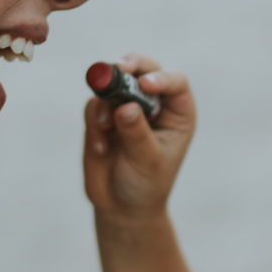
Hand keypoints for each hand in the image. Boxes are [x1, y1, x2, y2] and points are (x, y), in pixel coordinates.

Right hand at [83, 53, 194, 221]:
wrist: (121, 206)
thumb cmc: (146, 184)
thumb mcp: (148, 161)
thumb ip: (137, 133)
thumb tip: (125, 107)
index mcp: (178, 112)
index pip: (175, 82)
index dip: (161, 78)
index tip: (145, 85)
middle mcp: (154, 103)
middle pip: (143, 69)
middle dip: (128, 66)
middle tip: (116, 67)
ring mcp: (126, 106)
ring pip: (113, 85)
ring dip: (105, 102)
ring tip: (104, 129)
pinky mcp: (102, 115)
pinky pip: (93, 105)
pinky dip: (93, 122)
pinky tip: (99, 149)